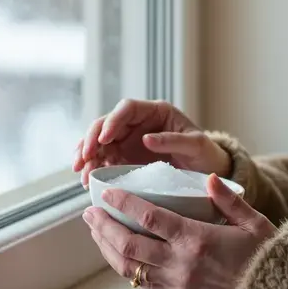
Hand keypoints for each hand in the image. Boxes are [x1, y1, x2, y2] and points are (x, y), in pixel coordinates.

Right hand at [73, 98, 230, 187]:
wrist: (207, 171)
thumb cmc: (205, 153)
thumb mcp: (195, 145)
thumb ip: (173, 140)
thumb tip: (145, 139)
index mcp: (155, 112)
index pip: (127, 108)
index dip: (112, 121)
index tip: (105, 138)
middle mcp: (137, 124)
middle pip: (106, 124)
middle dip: (91, 139)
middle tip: (84, 157)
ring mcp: (128, 141)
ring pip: (100, 143)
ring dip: (87, 155)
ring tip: (80, 172)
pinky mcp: (125, 159)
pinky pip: (103, 160)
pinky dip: (93, 168)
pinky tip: (86, 180)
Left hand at [82, 174, 276, 288]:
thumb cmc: (264, 256)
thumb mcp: (253, 222)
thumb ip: (228, 199)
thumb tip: (208, 178)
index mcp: (198, 239)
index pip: (150, 218)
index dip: (124, 204)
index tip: (107, 192)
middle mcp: (181, 263)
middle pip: (129, 245)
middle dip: (104, 227)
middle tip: (89, 211)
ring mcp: (176, 283)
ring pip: (129, 266)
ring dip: (107, 247)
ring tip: (95, 229)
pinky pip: (141, 280)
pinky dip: (123, 264)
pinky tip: (116, 251)